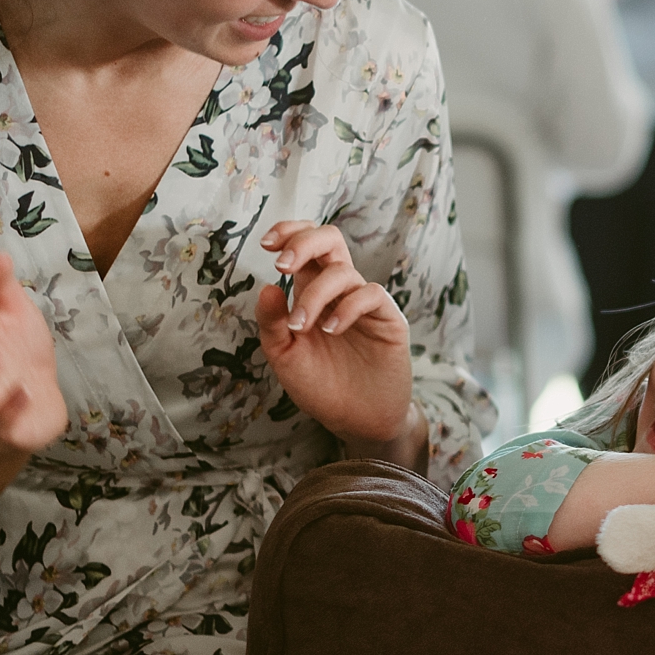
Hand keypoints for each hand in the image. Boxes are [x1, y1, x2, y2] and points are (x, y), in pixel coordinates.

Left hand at [257, 221, 412, 441]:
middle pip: (330, 240)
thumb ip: (272, 323)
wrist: (356, 421)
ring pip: (343, 271)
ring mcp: (366, 303)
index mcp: (313, 292)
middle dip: (303, 243)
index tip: (266, 244)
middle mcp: (340, 291)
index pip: (306, 246)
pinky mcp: (389, 319)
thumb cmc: (321, 386)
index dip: (289, 233)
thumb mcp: (284, 356)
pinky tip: (332, 330)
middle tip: (282, 265)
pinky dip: (346, 307)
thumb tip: (268, 285)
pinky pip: (370, 294)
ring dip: (314, 294)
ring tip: (302, 327)